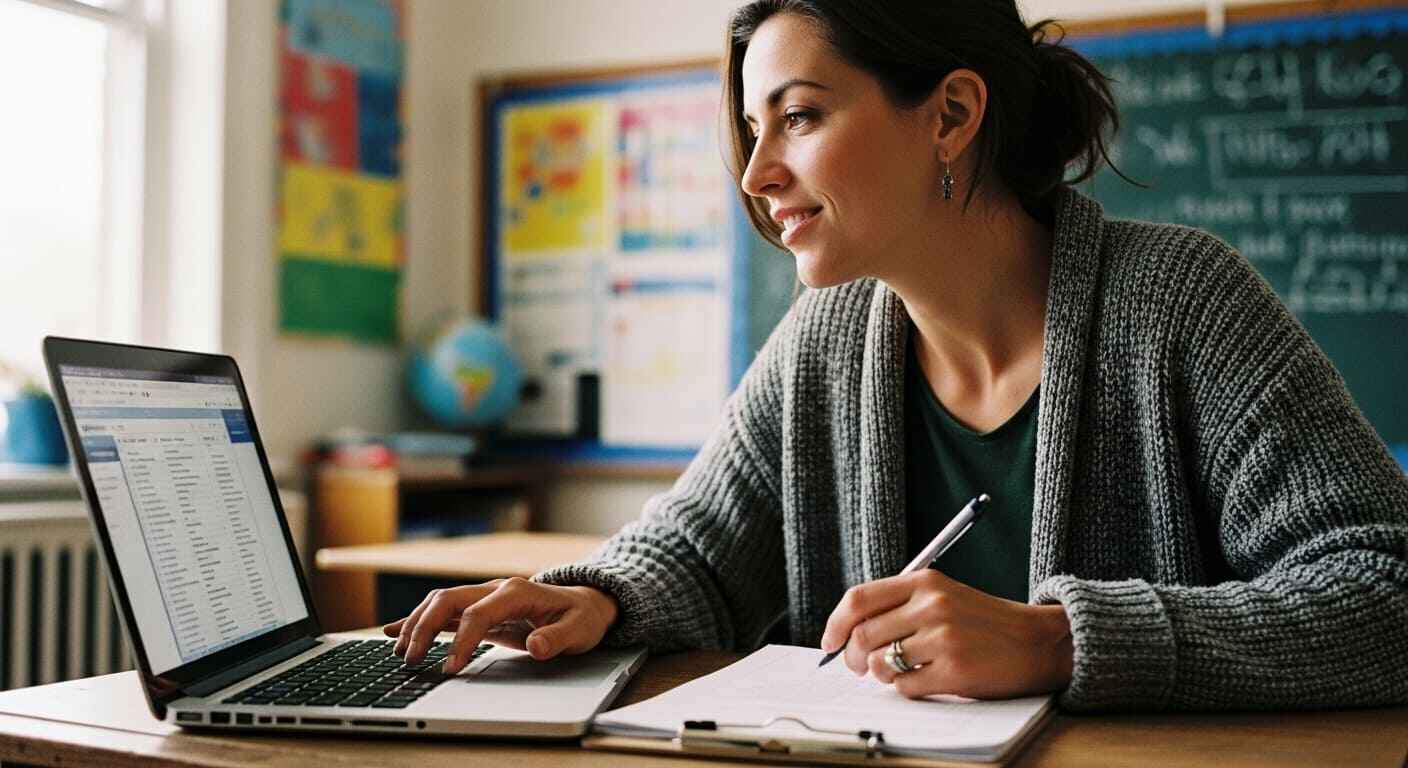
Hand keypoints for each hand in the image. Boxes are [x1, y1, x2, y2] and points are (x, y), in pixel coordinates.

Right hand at [381, 578, 618, 674]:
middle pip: (448, 600)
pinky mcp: (478, 609)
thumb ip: (558, 638)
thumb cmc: (581, 617)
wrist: (584, 604)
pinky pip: (443, 611)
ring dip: (416, 624)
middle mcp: (495, 589)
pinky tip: (393, 632)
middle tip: (411, 660)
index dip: (462, 641)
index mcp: (517, 592)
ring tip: (400, 652)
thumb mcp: (579, 630)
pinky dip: (417, 621)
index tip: (451, 669)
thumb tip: (536, 645)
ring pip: (439, 602)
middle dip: (424, 627)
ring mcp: (484, 596)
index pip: (478, 614)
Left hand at [819, 569, 1071, 699]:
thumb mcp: (943, 596)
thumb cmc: (984, 622)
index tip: (830, 642)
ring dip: (881, 673)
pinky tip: (923, 680)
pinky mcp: (955, 670)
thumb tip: (847, 633)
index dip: (835, 624)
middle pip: (863, 635)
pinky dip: (906, 688)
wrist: (1038, 641)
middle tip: (857, 667)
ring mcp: (944, 637)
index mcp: (925, 581)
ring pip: (881, 663)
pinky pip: (905, 686)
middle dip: (852, 658)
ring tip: (898, 671)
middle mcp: (932, 605)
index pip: (859, 599)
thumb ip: (899, 606)